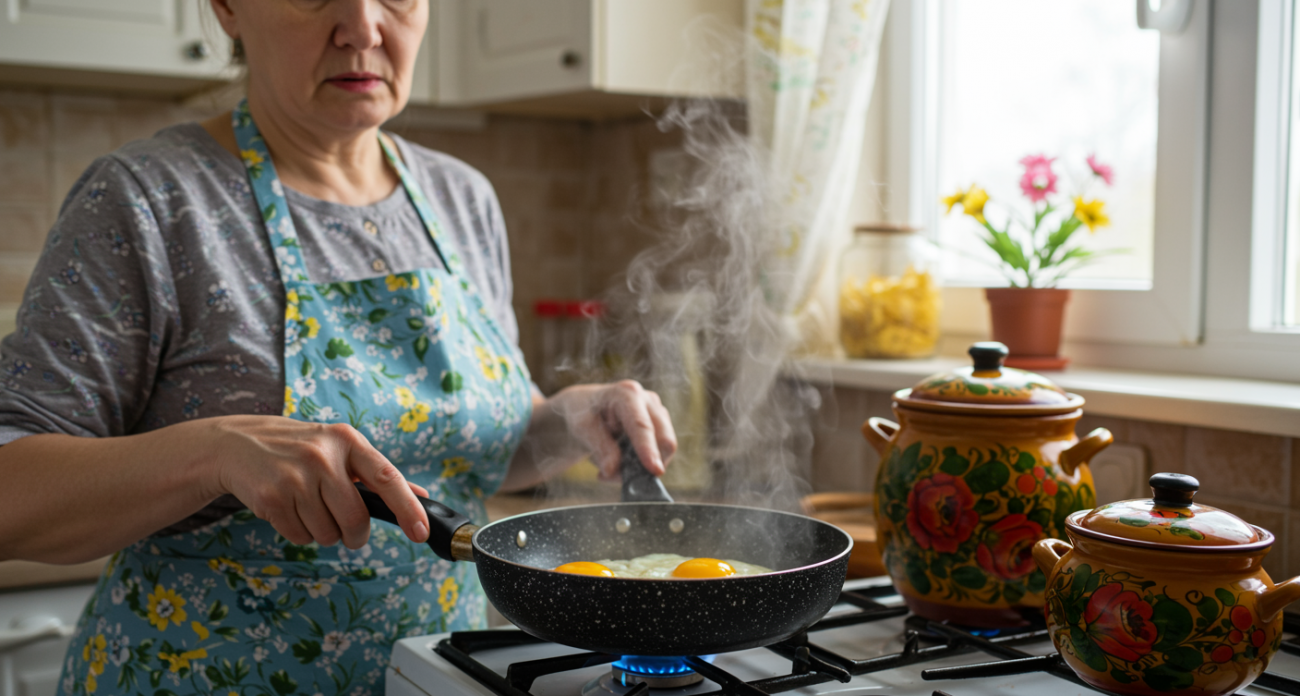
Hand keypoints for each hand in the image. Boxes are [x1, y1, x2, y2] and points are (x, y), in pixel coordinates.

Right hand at [200, 415, 429, 547]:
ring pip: (327, 534)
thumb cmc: (300, 448)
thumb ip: (379, 475)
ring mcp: (295, 477)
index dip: (408, 509)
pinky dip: (299, 532)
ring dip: (322, 532)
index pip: (387, 478)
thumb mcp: (341, 449)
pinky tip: (289, 509)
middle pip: (356, 519)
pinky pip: (301, 537)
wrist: (238, 443)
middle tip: (347, 530)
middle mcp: (322, 456)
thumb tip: (421, 496)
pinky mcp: (271, 497)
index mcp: (347, 440)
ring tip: (307, 506)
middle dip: (355, 534)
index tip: (421, 532)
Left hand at [549, 381, 676, 479]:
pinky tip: (620, 464)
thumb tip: (613, 470)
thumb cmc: (582, 414)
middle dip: (646, 465)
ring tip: (610, 471)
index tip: (655, 471)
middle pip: (664, 438)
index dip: (649, 449)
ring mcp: (657, 412)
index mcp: (627, 394)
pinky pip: (660, 454)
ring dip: (641, 467)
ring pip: (665, 450)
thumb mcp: (582, 429)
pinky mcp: (660, 426)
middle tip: (614, 478)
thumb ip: (599, 448)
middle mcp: (648, 400)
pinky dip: (642, 465)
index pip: (642, 425)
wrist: (584, 410)